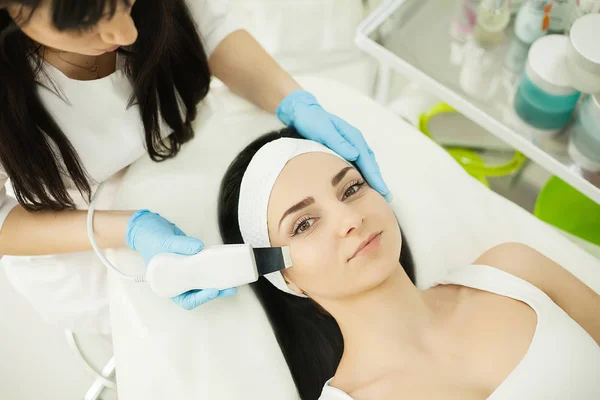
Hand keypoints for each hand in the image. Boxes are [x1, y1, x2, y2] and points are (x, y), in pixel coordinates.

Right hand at [126, 210, 236, 309]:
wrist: (150, 227)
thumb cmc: (150, 240)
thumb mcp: (164, 242)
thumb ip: (180, 245)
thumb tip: (198, 248)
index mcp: (168, 285)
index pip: (186, 299)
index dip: (201, 298)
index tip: (213, 291)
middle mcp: (179, 281)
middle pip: (200, 292)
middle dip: (216, 291)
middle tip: (230, 288)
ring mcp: (187, 271)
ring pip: (205, 281)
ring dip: (219, 281)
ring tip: (233, 279)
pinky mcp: (193, 260)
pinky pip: (206, 267)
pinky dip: (216, 266)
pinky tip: (226, 264)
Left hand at [276, 90, 391, 200]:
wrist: (304, 112)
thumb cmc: (313, 121)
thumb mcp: (324, 131)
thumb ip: (338, 142)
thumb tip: (355, 155)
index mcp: (353, 138)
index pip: (367, 161)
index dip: (375, 177)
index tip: (382, 190)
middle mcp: (356, 141)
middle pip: (370, 164)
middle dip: (378, 180)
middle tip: (387, 197)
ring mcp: (352, 144)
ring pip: (366, 164)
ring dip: (373, 177)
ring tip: (379, 192)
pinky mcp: (346, 148)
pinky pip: (359, 163)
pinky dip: (364, 173)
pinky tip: (364, 182)